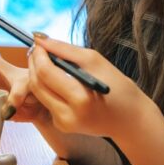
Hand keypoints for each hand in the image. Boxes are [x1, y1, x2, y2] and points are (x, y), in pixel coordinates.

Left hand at [27, 34, 157, 140]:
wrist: (129, 118)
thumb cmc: (118, 86)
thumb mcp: (95, 61)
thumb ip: (65, 50)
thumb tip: (40, 39)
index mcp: (80, 97)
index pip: (45, 73)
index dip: (38, 55)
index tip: (39, 42)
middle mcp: (68, 114)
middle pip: (36, 84)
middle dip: (34, 63)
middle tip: (39, 49)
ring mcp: (63, 123)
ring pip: (38, 93)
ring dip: (37, 74)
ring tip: (46, 60)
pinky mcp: (62, 125)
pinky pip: (47, 101)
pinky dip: (47, 87)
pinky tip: (55, 78)